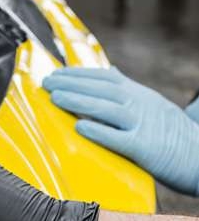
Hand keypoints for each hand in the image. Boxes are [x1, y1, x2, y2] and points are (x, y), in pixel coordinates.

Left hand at [43, 66, 198, 195]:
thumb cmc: (173, 135)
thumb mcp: (153, 104)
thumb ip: (130, 91)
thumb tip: (110, 72)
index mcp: (141, 95)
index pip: (107, 78)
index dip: (80, 74)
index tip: (57, 73)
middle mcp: (142, 105)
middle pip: (103, 89)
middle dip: (73, 83)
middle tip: (47, 82)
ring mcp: (144, 125)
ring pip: (108, 108)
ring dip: (79, 101)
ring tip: (55, 98)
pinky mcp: (146, 148)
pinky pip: (119, 139)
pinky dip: (99, 132)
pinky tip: (79, 127)